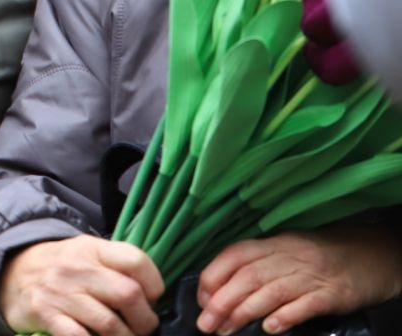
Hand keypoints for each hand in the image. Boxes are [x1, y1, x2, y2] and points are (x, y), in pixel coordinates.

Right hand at [0, 235, 163, 335]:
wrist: (8, 273)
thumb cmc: (58, 267)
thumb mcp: (84, 254)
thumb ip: (114, 267)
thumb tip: (151, 297)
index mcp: (91, 248)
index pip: (136, 260)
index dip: (154, 284)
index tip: (151, 299)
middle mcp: (76, 268)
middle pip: (128, 294)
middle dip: (145, 321)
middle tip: (143, 328)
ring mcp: (60, 292)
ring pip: (110, 324)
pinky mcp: (45, 314)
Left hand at [196, 226, 401, 333]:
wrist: (370, 254)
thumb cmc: (317, 256)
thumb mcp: (283, 250)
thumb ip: (254, 264)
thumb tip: (217, 288)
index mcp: (272, 243)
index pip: (234, 256)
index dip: (213, 277)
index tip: (201, 300)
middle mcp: (288, 257)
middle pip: (247, 277)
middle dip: (221, 302)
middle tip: (206, 324)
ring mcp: (310, 275)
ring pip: (270, 292)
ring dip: (243, 312)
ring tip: (225, 330)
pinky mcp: (332, 294)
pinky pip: (305, 305)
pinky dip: (285, 316)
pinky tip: (270, 328)